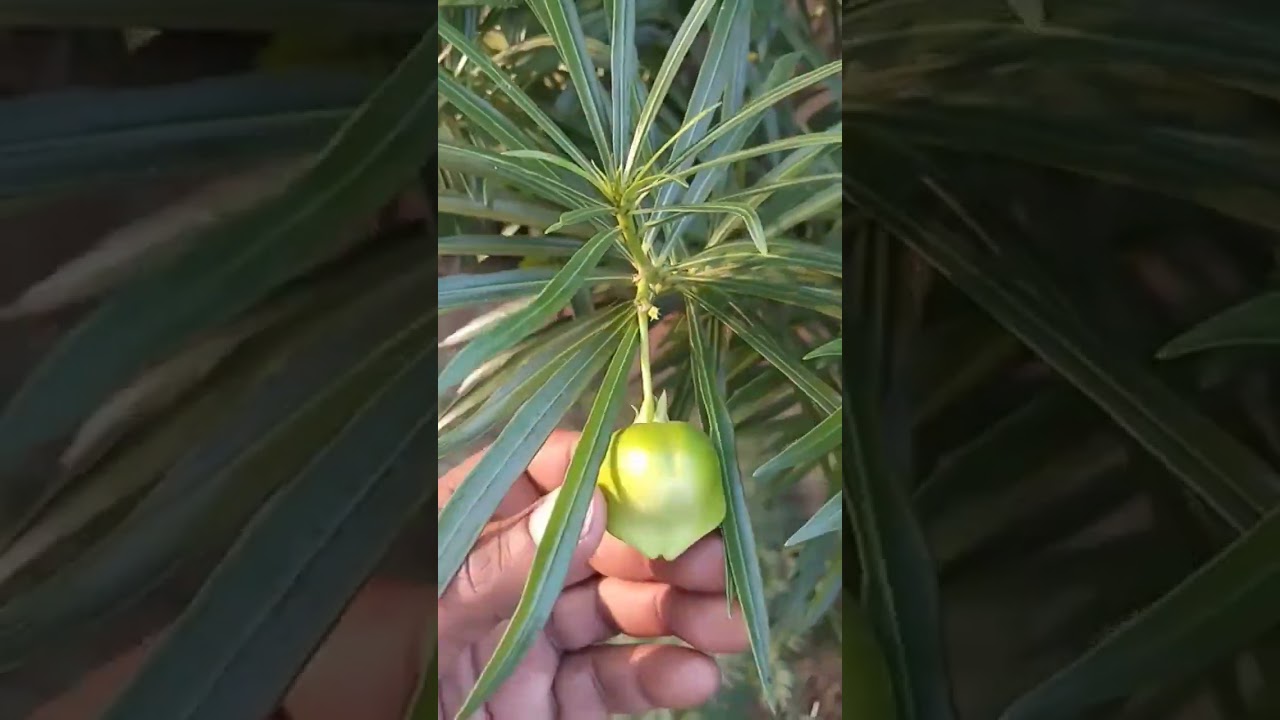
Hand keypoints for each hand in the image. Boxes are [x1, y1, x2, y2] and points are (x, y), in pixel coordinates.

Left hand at [436, 430, 748, 718]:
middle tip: (720, 566)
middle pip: (604, 544)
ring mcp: (531, 638)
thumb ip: (501, 559)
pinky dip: (655, 677)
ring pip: (619, 613)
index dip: (616, 472)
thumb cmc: (354, 655)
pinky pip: (608, 682)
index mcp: (469, 524)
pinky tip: (692, 675)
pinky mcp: (546, 701)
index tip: (675, 484)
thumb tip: (590, 503)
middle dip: (666, 552)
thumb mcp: (423, 601)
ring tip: (727, 625)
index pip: (552, 473)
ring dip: (679, 613)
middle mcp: (510, 572)